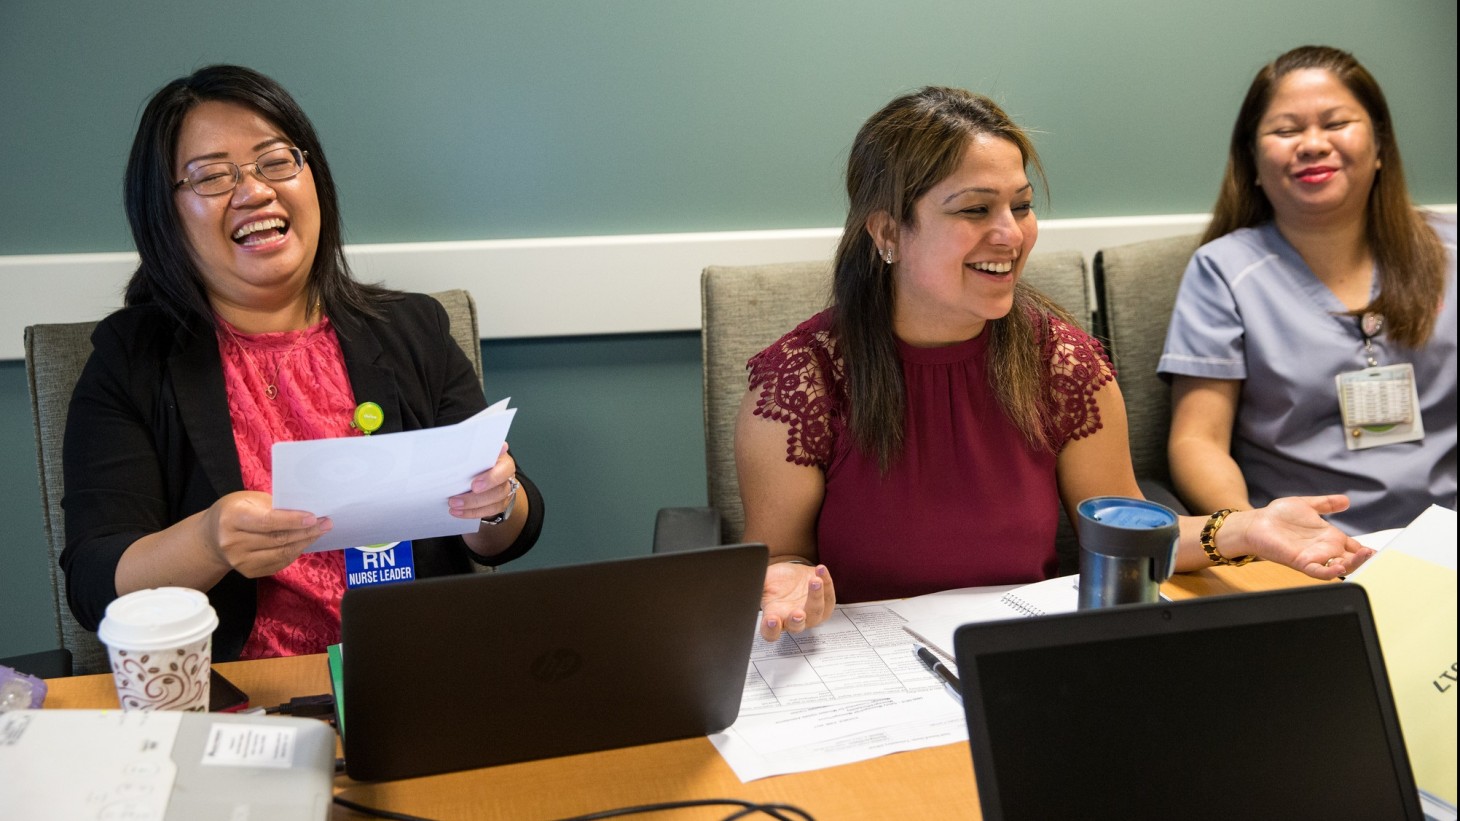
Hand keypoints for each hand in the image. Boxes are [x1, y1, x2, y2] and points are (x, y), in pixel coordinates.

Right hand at [200, 491, 331, 577]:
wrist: (212, 539)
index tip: (314, 517)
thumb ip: (273, 505)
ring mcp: (240, 561)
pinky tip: (304, 542)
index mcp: (233, 518)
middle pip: (278, 539)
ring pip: (281, 553)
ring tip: (320, 532)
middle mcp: (233, 542)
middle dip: (306, 531)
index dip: (293, 520)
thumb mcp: (247, 499)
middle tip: (326, 523)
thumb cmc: (234, 512)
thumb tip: (303, 510)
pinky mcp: (248, 573)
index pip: (268, 521)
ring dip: (305, 542)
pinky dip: (295, 552)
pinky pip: (279, 563)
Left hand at [448, 443, 516, 520]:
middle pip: (498, 490)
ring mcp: (505, 492)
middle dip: (476, 497)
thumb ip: (478, 451)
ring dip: (471, 506)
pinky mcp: (499, 504)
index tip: (474, 485)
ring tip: (453, 505)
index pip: (504, 470)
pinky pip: (488, 512)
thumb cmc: (481, 459)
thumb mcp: (480, 453)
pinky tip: (457, 512)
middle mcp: (508, 478)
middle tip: (455, 499)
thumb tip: (476, 445)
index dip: (491, 479)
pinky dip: (471, 513)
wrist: (487, 472)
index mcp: (504, 462)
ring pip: (494, 503)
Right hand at [760, 562, 835, 641]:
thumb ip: (755, 585)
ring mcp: (811, 613)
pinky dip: (826, 582)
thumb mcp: (762, 582)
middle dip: (797, 620)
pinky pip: (829, 595)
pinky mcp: (826, 602)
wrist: (792, 576)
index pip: (771, 632)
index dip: (771, 630)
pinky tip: (820, 570)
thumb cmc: (775, 582)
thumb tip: (744, 581)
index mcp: (774, 617)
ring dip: (816, 597)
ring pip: (816, 611)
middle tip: (798, 613)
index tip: (771, 620)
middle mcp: (793, 619)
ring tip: (814, 581)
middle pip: (797, 626)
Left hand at [1227, 495, 1374, 578]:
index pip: (1354, 547)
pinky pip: (1318, 571)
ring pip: (1339, 567)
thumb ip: (1326, 503)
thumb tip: (1346, 500)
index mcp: (1329, 537)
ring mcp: (1314, 556)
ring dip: (1351, 565)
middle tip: (1373, 555)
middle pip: (1351, 560)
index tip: (1379, 550)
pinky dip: (1330, 572)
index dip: (1367, 550)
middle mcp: (1324, 549)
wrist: (1256, 522)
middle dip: (1364, 560)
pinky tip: (1338, 567)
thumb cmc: (1278, 516)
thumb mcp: (1307, 505)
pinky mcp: (1300, 561)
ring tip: (1361, 557)